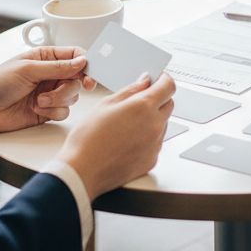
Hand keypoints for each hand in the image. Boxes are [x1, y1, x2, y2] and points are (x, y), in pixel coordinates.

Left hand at [0, 47, 97, 136]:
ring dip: (58, 100)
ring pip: (72, 96)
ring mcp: (49, 93)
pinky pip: (63, 111)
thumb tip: (83, 61)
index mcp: (46, 57)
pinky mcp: (46, 111)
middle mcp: (50, 74)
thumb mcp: (28, 70)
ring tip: (39, 101)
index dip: (86, 64)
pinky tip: (36, 110)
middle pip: (77, 77)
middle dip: (70, 86)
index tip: (89, 75)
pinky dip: (52, 111)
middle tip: (61, 90)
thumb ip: (58, 66)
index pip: (75, 56)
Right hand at [57, 73, 175, 199]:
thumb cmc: (88, 139)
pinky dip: (148, 137)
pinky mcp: (151, 160)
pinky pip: (156, 142)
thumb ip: (131, 90)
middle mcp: (154, 126)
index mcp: (143, 107)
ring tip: (128, 123)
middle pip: (169, 104)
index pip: (168, 86)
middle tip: (140, 99)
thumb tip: (144, 82)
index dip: (163, 79)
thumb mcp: (106, 104)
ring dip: (153, 118)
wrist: (82, 172)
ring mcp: (155, 145)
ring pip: (163, 123)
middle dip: (159, 98)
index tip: (157, 78)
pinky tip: (128, 139)